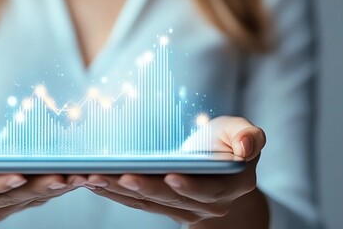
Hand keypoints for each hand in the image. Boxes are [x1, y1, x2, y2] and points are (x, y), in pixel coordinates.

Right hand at [0, 117, 87, 226]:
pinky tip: (72, 180)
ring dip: (51, 191)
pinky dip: (52, 191)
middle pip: (4, 199)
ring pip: (22, 202)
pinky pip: (30, 202)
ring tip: (75, 177)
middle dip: (34, 188)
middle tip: (60, 176)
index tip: (19, 174)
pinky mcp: (4, 211)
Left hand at [85, 116, 266, 224]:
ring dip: (120, 191)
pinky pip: (136, 202)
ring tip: (94, 177)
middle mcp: (209, 205)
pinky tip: (92, 181)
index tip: (171, 176)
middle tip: (122, 176)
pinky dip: (114, 193)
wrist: (219, 164)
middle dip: (145, 188)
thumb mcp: (243, 132)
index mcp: (232, 186)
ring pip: (149, 202)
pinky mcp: (162, 207)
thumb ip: (250, 136)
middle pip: (172, 199)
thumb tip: (247, 146)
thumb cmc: (229, 141)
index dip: (191, 186)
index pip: (210, 190)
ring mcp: (185, 210)